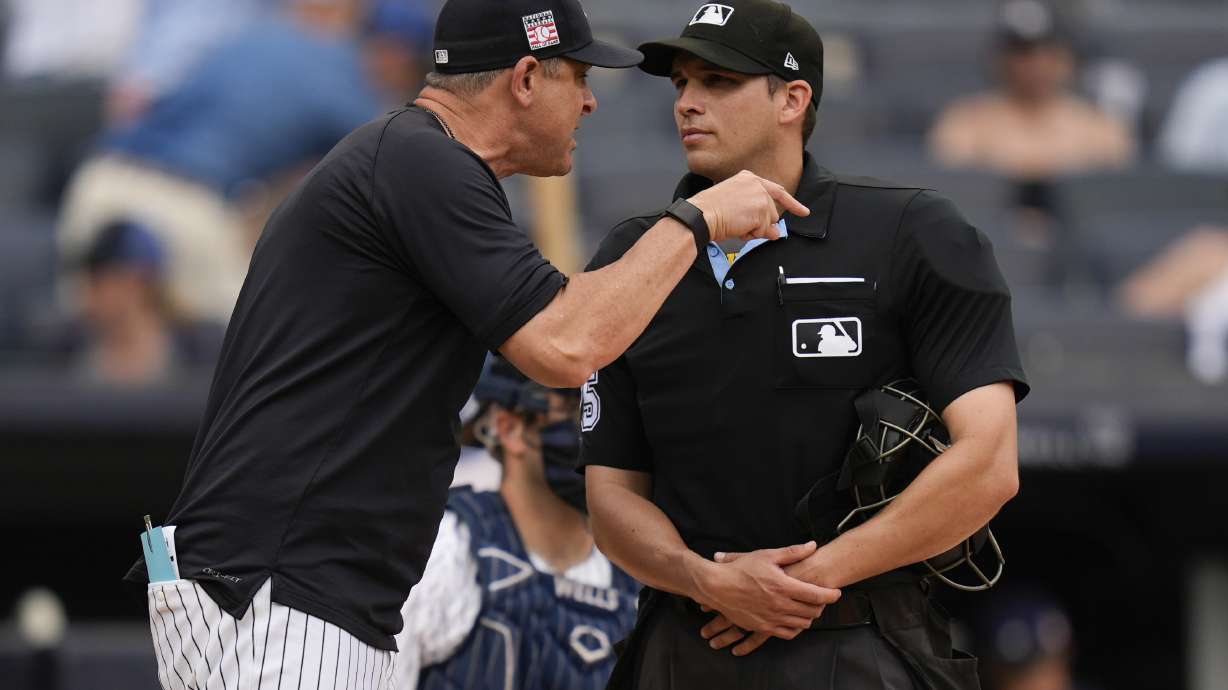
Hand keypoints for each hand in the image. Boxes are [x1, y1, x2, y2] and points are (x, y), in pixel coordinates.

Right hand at [687, 541, 839, 641]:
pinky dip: (796, 628)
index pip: (817, 595)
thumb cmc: (741, 569)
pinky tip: (794, 619)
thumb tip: (813, 546)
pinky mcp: (763, 627)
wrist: (717, 587)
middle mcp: (780, 605)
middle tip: (821, 598)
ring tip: (808, 608)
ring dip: (809, 616)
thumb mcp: (766, 555)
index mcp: (783, 586)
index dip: (831, 595)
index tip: (836, 592)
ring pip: (802, 624)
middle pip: (813, 611)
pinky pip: (788, 633)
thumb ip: (792, 552)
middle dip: (821, 606)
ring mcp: (772, 618)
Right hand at [688, 170, 809, 243]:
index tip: (803, 211)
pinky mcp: (761, 210)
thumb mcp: (736, 207)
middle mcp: (757, 184)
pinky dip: (752, 234)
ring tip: (736, 224)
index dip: (792, 204)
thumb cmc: (710, 211)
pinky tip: (738, 227)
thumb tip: (776, 233)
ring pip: (768, 222)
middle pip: (771, 212)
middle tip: (739, 225)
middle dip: (760, 224)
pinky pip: (764, 231)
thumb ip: (758, 216)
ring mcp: (760, 196)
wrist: (702, 214)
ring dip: (754, 229)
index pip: (776, 191)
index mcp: (749, 178)